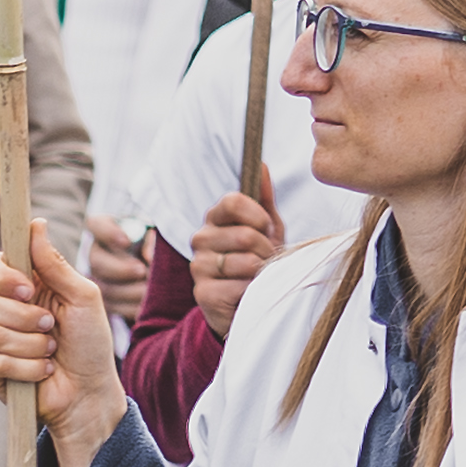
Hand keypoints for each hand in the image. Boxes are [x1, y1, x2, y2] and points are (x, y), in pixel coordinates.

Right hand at [0, 219, 115, 466]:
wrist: (89, 392)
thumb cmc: (91, 342)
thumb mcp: (83, 297)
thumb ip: (56, 264)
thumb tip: (36, 224)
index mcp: (26, 284)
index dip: (2, 275)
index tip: (27, 288)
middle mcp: (7, 308)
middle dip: (25, 317)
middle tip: (51, 326)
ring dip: (32, 346)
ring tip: (52, 351)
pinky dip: (27, 368)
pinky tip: (44, 371)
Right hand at [86, 213, 150, 326]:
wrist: (163, 264)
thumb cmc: (160, 241)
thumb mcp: (159, 233)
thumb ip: (153, 239)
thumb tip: (148, 256)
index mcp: (106, 228)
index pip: (96, 225)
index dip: (108, 233)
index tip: (127, 241)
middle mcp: (98, 253)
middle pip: (97, 262)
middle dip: (121, 269)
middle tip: (142, 271)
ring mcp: (100, 278)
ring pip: (105, 288)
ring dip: (129, 291)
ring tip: (149, 290)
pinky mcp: (108, 300)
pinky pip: (114, 307)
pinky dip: (131, 307)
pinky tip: (147, 305)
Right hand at [189, 187, 283, 314]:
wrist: (247, 302)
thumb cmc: (258, 260)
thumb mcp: (266, 229)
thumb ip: (264, 199)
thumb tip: (262, 165)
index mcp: (214, 219)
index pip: (232, 201)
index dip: (257, 215)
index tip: (266, 227)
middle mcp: (200, 239)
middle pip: (245, 235)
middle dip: (267, 249)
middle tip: (266, 259)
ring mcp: (198, 266)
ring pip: (246, 262)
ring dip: (262, 272)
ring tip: (259, 276)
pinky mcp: (203, 293)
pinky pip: (240, 286)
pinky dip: (254, 291)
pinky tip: (249, 293)